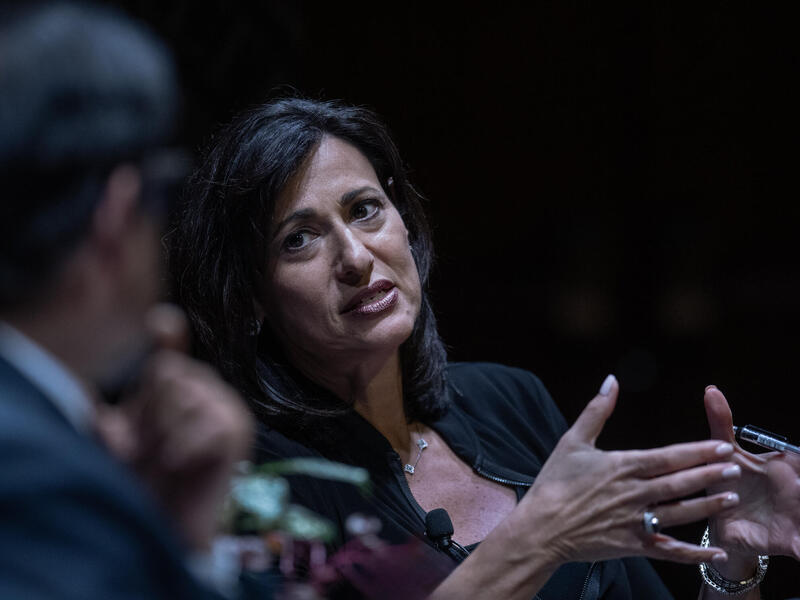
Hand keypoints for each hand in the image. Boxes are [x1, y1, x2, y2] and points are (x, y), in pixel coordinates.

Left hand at [95, 304, 252, 549]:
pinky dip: (181, 448)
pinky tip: (178, 466)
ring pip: (182, 397)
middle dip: (147, 413)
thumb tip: (95, 405)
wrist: (176, 523)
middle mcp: (207, 389)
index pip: (171, 352)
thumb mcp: (126, 442)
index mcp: (180, 386)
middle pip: (167, 373)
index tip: (159, 323)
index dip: (168, 335)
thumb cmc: (149, 479)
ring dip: (162, 436)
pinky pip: (201, 424)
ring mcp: (227, 407)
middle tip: (147, 450)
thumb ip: (117, 418)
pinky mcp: (237, 430)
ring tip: (162, 462)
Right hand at [503, 375, 741, 567]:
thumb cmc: (554, 482)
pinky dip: (694, 553)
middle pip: (680, 483)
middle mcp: (634, 493)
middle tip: (736, 468)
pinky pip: (669, 550)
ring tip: (731, 498)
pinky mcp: (632, 545)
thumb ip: (596, 410)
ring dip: (708, 506)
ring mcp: (635, 521)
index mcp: (622, 466)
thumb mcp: (572, 440)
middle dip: (710, 474)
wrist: (540, 527)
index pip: (669, 457)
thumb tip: (611, 380)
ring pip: (680, 513)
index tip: (722, 446)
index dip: (698, 452)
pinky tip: (714, 550)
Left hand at [704, 385, 799, 560]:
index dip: (798, 463)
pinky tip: (798, 548)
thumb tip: (710, 390)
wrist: (728, 529)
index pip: (799, 458)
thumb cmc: (730, 484)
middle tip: (797, 486)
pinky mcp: (793, 543)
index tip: (793, 464)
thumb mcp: (726, 455)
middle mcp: (798, 487)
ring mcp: (799, 516)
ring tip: (798, 514)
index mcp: (788, 465)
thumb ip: (722, 423)